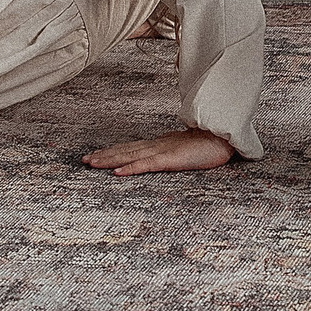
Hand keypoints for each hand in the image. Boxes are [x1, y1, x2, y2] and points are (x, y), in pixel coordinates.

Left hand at [83, 127, 235, 175]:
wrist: (225, 136)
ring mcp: (162, 151)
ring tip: (91, 163)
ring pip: (130, 156)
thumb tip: (168, 154)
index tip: (97, 154)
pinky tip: (117, 173)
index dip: (113, 151)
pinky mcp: (170, 159)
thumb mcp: (188, 149)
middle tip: (84, 160)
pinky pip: (146, 165)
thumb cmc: (210, 143)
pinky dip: (130, 168)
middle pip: (125, 150)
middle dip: (104, 155)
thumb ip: (176, 152)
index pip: (132, 147)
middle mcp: (157, 145)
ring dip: (109, 160)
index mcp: (161, 144)